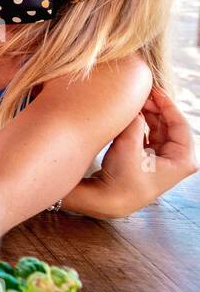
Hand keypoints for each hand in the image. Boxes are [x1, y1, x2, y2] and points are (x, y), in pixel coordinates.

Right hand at [89, 86, 197, 214]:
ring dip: (147, 116)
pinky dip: (141, 125)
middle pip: (170, 125)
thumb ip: (134, 122)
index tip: (153, 90)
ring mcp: (164, 161)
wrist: (108, 201)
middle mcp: (178, 160)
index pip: (180, 124)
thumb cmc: (122, 179)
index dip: (167, 104)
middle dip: (155, 109)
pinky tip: (130, 116)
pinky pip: (150, 136)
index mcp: (184, 160)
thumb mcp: (128, 146)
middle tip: (139, 95)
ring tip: (133, 103)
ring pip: (159, 130)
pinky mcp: (150, 161)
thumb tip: (135, 105)